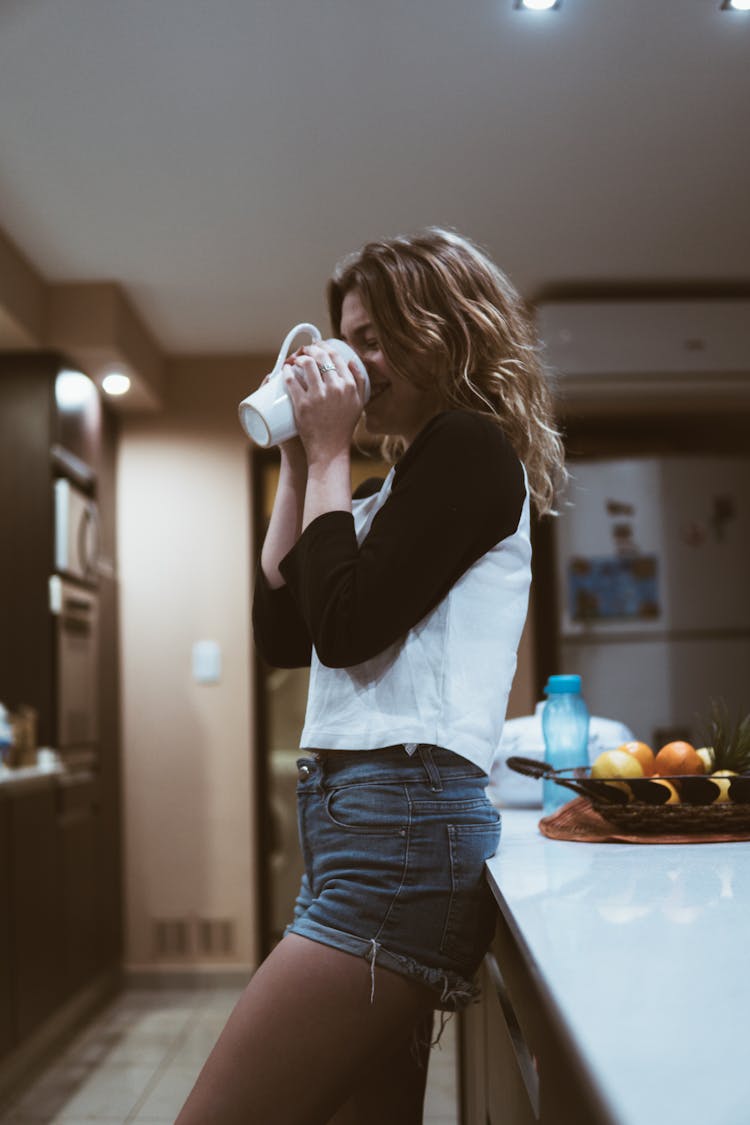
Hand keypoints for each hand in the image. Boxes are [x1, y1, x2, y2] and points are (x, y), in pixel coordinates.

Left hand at [283, 344, 367, 465]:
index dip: (325, 346)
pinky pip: (292, 381)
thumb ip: (360, 382)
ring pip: (306, 365)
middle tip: (304, 351)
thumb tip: (352, 361)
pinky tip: (284, 369)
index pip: (336, 357)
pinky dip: (287, 372)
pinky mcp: (303, 405)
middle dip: (310, 349)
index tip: (318, 346)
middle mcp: (335, 388)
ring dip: (297, 357)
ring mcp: (318, 396)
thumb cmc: (343, 426)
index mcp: (349, 386)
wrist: (329, 449)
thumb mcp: (358, 404)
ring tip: (294, 360)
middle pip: (320, 357)